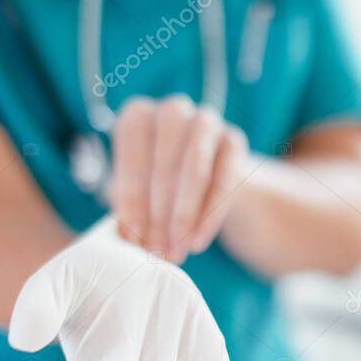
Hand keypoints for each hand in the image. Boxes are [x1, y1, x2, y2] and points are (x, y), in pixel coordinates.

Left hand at [109, 95, 249, 262]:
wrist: (206, 176)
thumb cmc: (159, 186)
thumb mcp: (138, 194)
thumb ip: (129, 212)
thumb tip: (126, 240)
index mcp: (137, 116)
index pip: (131, 156)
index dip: (131, 199)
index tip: (132, 235)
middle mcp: (172, 111)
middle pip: (164, 163)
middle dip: (158, 213)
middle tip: (156, 249)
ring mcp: (206, 122)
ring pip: (195, 168)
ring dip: (184, 214)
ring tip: (177, 249)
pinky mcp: (234, 141)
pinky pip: (224, 181)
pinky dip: (209, 215)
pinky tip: (198, 241)